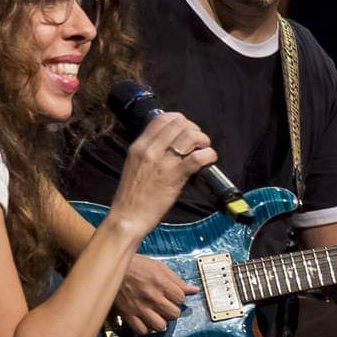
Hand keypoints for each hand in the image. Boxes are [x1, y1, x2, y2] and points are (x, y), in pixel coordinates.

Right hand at [109, 113, 217, 238]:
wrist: (128, 217)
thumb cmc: (131, 195)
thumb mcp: (134, 165)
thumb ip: (149, 151)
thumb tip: (169, 143)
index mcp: (139, 146)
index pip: (161, 118)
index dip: (179, 119)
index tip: (185, 129)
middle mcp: (150, 150)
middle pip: (178, 124)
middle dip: (193, 129)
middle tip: (198, 141)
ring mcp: (163, 163)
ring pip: (189, 136)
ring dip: (202, 140)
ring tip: (204, 149)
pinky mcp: (175, 177)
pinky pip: (197, 158)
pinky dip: (208, 155)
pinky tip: (209, 160)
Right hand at [114, 254, 197, 334]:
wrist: (113, 267)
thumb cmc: (136, 265)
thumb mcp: (159, 267)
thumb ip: (177, 280)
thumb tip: (193, 290)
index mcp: (161, 283)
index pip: (181, 299)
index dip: (179, 298)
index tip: (173, 296)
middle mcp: (152, 297)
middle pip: (174, 314)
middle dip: (172, 310)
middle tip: (166, 306)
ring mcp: (140, 307)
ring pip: (160, 326)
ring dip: (161, 322)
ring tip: (157, 315)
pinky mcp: (128, 314)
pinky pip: (142, 330)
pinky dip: (145, 328)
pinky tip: (145, 321)